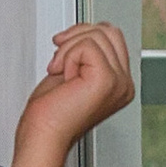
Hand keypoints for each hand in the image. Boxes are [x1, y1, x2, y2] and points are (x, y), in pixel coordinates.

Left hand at [15, 22, 135, 161]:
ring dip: (68, 50)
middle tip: (59, 62)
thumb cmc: (49, 115)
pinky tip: (64, 79)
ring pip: (97, 35)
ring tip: (61, 73)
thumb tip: (88, 29)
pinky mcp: (107, 80)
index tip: (62, 49)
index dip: (83, 35)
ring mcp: (119, 83)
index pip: (112, 36)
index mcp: (119, 83)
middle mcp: (123, 84)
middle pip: (108, 31)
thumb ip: (87, 52)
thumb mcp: (73, 72)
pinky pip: (87, 45)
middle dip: (76, 38)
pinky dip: (68, 57)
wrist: (41, 137)